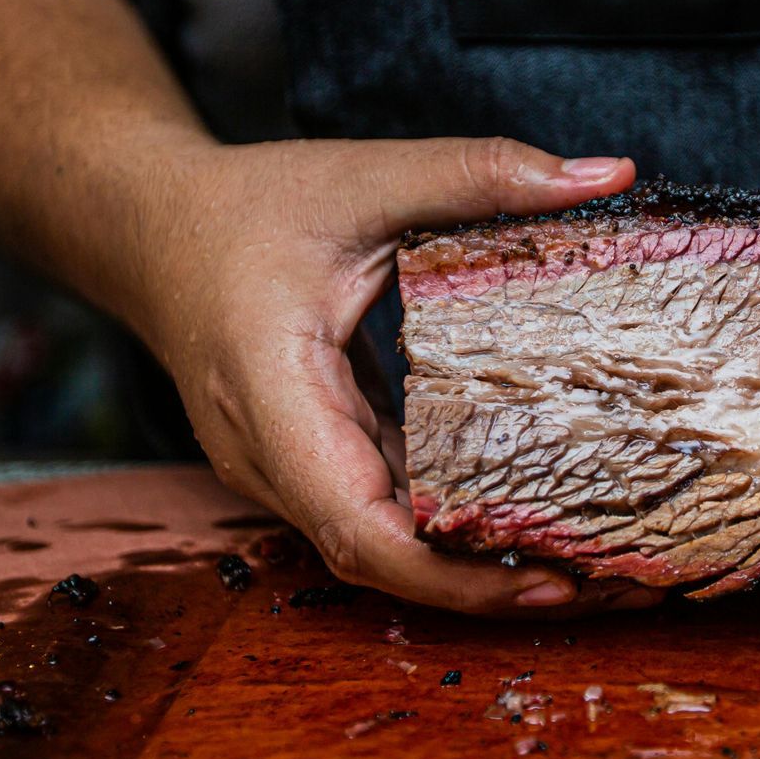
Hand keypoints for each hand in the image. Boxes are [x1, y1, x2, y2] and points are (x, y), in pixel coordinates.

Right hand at [127, 133, 660, 614]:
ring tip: (594, 567)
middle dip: (490, 587)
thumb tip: (611, 171)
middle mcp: (271, 456)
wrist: (148, 226)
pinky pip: (383, 511)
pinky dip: (453, 526)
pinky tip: (534, 518)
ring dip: (479, 566)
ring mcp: (285, 469)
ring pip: (384, 547)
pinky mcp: (310, 461)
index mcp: (276, 395)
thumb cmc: (245, 205)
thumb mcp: (366, 175)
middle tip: (609, 585)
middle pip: (383, 558)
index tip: (543, 578)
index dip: (449, 574)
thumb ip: (482, 170)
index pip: (357, 527)